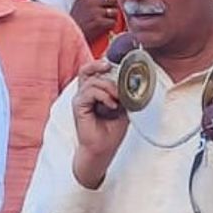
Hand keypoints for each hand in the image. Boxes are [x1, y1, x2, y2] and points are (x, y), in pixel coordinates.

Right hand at [70, 0, 119, 42]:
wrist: (70, 34)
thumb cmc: (75, 21)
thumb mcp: (79, 5)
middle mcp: (91, 2)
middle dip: (115, 6)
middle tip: (111, 11)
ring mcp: (95, 12)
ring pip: (115, 11)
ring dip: (113, 17)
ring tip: (106, 21)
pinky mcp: (98, 22)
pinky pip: (112, 22)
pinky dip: (110, 26)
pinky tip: (104, 27)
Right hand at [71, 59, 127, 187]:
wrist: (103, 149)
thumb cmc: (111, 130)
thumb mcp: (124, 108)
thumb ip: (125, 94)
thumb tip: (133, 82)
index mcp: (94, 92)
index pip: (95, 71)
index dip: (104, 64)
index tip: (118, 63)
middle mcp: (85, 93)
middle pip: (87, 70)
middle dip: (100, 65)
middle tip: (111, 67)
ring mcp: (80, 99)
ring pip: (93, 81)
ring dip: (109, 87)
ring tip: (118, 99)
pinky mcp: (78, 106)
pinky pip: (89, 92)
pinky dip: (103, 96)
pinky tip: (111, 105)